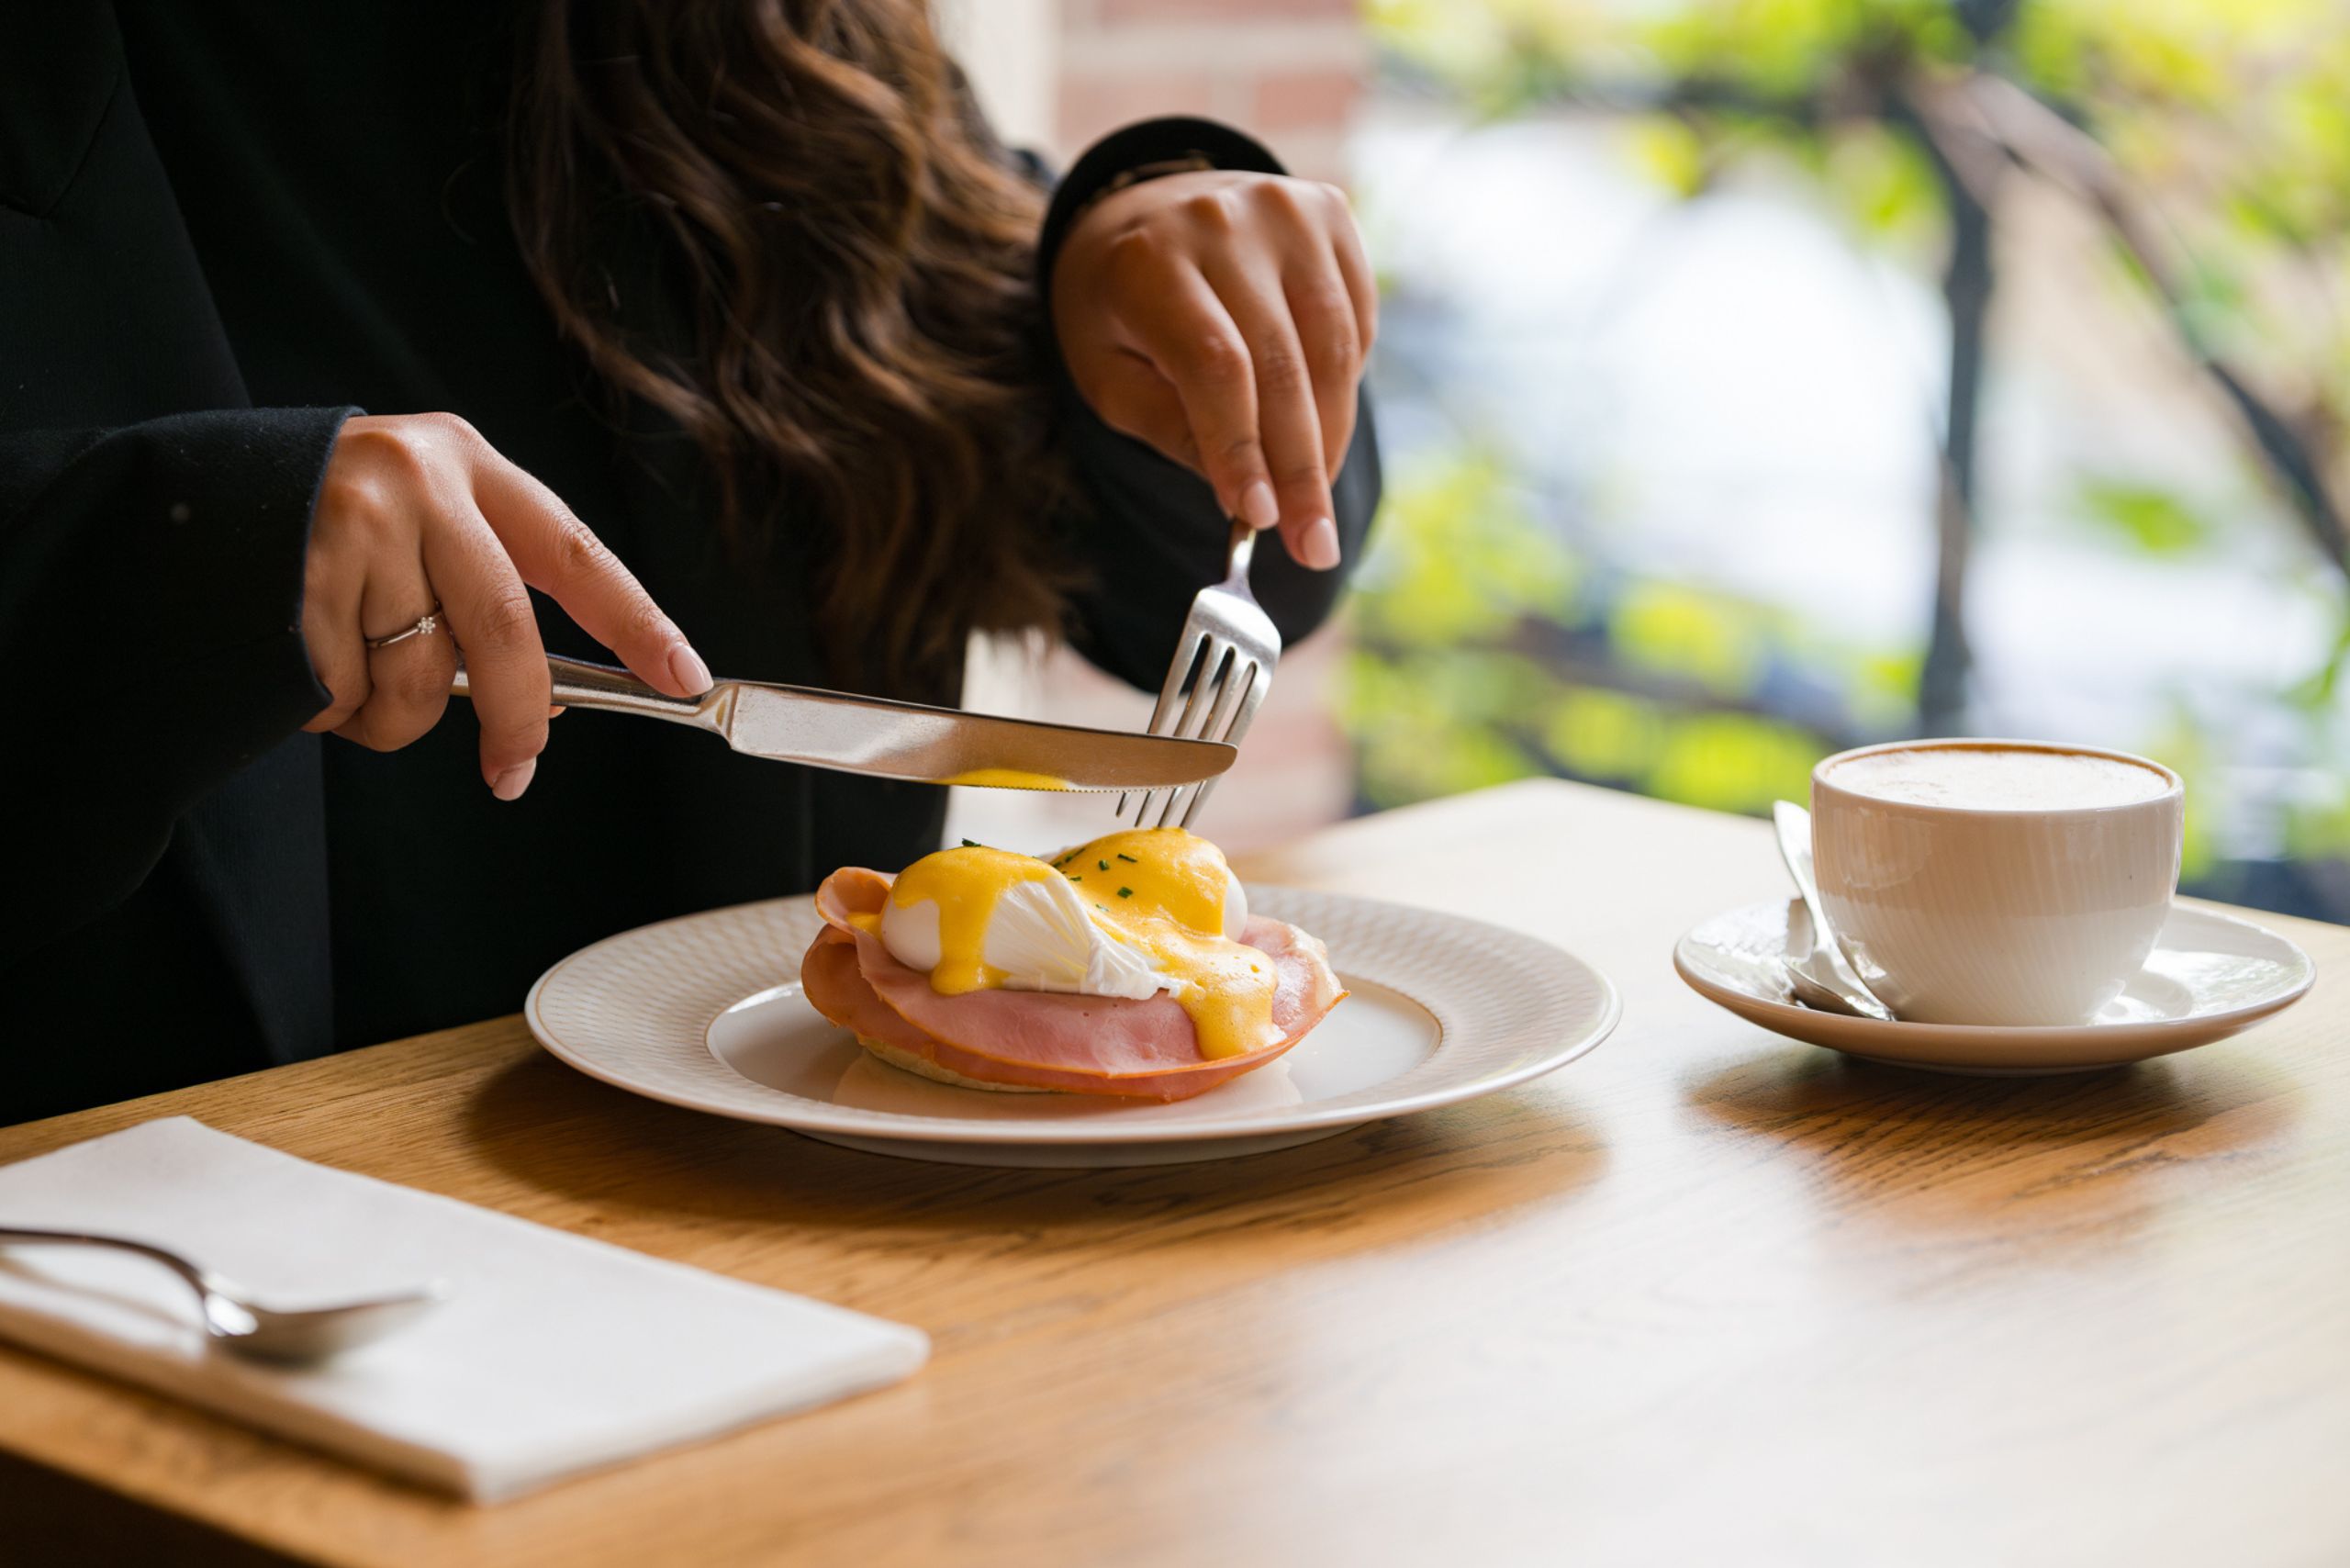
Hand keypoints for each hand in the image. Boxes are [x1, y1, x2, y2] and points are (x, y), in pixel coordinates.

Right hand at [301, 413, 709, 799]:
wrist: (178, 499)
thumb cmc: (321, 524)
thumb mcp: (414, 518)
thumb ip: (477, 585)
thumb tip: (540, 705)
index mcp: (464, 464)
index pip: (574, 554)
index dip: (637, 621)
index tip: (685, 676)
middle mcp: (417, 484)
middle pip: (503, 633)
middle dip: (516, 719)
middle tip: (513, 772)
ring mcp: (352, 527)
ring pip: (418, 678)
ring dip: (392, 715)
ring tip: (349, 675)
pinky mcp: (293, 579)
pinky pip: (344, 693)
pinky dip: (331, 708)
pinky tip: (300, 660)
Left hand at [1052, 169, 1375, 570]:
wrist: (1142, 213)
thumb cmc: (1118, 311)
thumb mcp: (1108, 376)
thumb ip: (1171, 429)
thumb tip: (1249, 499)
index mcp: (1149, 260)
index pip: (1216, 366)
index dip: (1243, 447)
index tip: (1259, 518)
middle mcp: (1222, 221)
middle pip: (1282, 364)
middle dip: (1299, 468)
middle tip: (1313, 546)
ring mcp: (1284, 209)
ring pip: (1333, 346)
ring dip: (1331, 438)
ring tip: (1317, 505)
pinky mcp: (1328, 212)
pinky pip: (1356, 320)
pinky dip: (1343, 384)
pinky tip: (1320, 425)